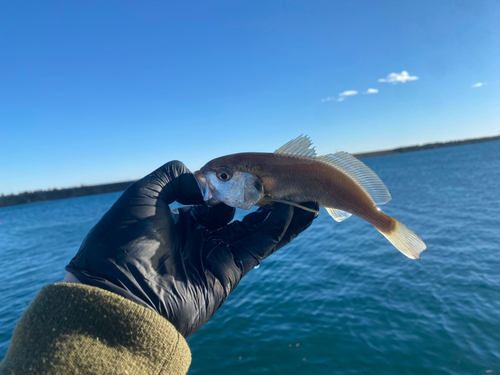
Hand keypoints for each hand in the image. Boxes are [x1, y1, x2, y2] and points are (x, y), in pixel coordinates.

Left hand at [66, 161, 317, 336]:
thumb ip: (171, 177)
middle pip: (237, 213)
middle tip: (284, 179)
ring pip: (253, 229)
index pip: (211, 198)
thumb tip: (201, 179)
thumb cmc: (122, 243)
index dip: (230, 183)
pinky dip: (277, 229)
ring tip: (303, 193)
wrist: (120, 297)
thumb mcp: (140, 197)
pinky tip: (293, 210)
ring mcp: (214, 255)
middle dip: (259, 198)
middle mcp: (198, 236)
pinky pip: (258, 247)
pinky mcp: (228, 272)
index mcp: (176, 219)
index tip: (250, 167)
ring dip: (277, 213)